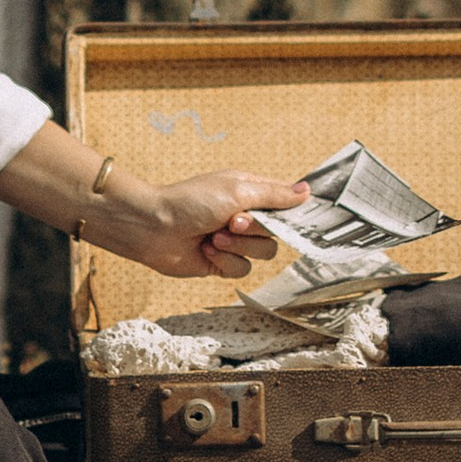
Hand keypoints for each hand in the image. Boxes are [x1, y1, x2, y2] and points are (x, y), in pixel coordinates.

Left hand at [133, 169, 311, 285]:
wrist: (154, 228)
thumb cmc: (190, 201)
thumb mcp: (236, 191)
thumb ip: (273, 195)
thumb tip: (306, 191)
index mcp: (249, 192)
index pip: (284, 202)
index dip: (291, 212)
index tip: (296, 219)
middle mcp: (244, 216)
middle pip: (275, 232)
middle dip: (254, 231)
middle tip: (232, 222)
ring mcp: (233, 241)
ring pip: (262, 254)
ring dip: (238, 247)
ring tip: (214, 237)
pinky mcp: (221, 262)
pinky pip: (241, 270)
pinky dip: (224, 260)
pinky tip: (206, 250)